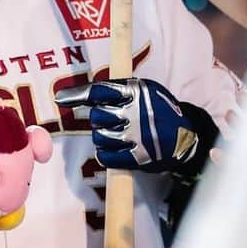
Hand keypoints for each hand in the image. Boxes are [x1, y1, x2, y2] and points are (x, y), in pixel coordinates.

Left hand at [55, 78, 210, 174]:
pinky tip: (115, 149)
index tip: (60, 99)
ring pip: (99, 137)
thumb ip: (118, 89)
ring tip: (117, 135)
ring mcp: (136, 137)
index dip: (77, 95)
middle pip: (96, 117)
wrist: (186, 136)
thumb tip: (79, 95)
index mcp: (136, 92)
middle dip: (98, 119)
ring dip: (103, 137)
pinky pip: (106, 157)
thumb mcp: (145, 90)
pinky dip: (106, 154)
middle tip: (111, 121)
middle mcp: (135, 113)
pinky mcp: (138, 158)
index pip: (99, 92)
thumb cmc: (159, 110)